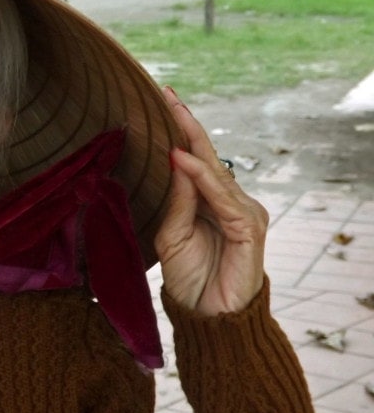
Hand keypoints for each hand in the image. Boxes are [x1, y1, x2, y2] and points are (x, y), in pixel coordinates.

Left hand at [154, 86, 268, 315]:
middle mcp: (233, 202)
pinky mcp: (249, 229)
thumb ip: (177, 201)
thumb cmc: (189, 279)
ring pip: (216, 173)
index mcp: (213, 203)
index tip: (164, 100)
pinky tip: (184, 161)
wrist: (206, 317)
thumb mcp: (171, 235)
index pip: (197, 160)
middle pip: (208, 158)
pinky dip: (203, 178)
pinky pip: (223, 197)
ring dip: (193, 145)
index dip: (182, 131)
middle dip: (188, 126)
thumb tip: (176, 161)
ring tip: (172, 116)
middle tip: (167, 95)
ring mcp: (244, 213)